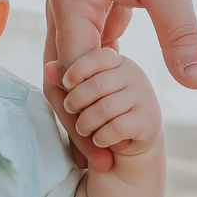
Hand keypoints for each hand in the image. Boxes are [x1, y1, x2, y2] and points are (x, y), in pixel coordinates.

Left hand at [44, 47, 160, 163]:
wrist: (134, 138)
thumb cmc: (103, 110)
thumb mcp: (83, 93)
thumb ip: (66, 81)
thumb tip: (48, 69)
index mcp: (118, 62)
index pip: (97, 57)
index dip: (77, 70)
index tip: (66, 84)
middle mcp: (134, 75)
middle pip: (97, 85)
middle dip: (76, 102)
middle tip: (70, 110)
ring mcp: (143, 97)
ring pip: (105, 109)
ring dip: (86, 123)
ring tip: (83, 128)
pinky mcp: (148, 120)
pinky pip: (116, 128)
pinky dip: (101, 137)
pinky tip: (99, 139)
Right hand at [45, 0, 196, 170]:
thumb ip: (181, 32)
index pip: (74, 72)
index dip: (89, 116)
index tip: (107, 156)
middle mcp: (65, 5)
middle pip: (64, 78)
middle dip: (81, 121)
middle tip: (103, 166)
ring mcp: (76, 4)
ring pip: (73, 69)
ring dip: (88, 106)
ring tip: (104, 152)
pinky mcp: (93, 4)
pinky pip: (89, 53)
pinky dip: (99, 83)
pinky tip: (114, 112)